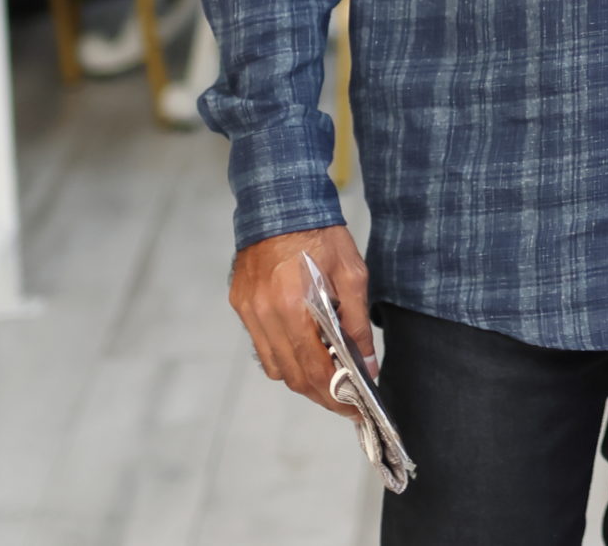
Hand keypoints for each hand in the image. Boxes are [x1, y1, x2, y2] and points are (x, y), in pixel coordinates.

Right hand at [230, 225, 373, 415]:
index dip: (335, 396)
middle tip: (344, 399)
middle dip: (320, 393)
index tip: (354, 408)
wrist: (280, 200)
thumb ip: (357, 324)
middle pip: (291, 376)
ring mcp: (249, 310)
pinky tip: (303, 348)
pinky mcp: (240, 303)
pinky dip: (283, 355)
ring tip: (327, 376)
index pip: (314, 370)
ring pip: (274, 365)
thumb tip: (367, 366)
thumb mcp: (352, 275)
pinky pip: (261, 344)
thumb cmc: (321, 235)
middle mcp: (265, 314)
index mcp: (294, 306)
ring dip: (300, 377)